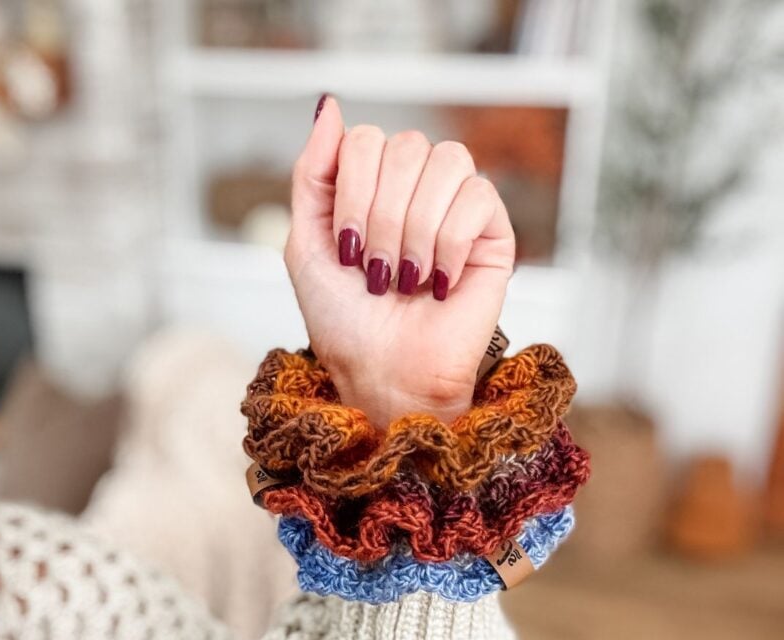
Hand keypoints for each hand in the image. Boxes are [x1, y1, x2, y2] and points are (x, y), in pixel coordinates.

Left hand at [284, 96, 515, 428]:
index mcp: (373, 186)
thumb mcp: (307, 243)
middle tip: (376, 274)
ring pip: (446, 161)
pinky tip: (440, 283)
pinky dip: (450, 245)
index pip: (365, 139)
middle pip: (406, 145)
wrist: (385, 374)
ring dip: (414, 230)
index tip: (346, 252)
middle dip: (382, 218)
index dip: (353, 193)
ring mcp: (457, 208)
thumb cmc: (345, 323)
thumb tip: (329, 104)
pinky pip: (478, 197)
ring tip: (407, 280)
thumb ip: (313, 173)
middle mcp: (416, 189)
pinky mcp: (494, 234)